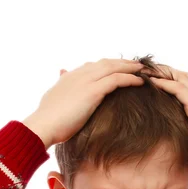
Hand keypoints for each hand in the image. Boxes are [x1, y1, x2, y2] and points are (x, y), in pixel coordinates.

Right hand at [22, 58, 144, 148]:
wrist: (44, 125)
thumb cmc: (48, 121)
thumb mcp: (53, 99)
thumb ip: (60, 86)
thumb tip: (61, 76)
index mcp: (70, 76)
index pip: (93, 65)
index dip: (108, 66)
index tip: (118, 68)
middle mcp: (79, 74)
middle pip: (106, 62)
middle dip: (122, 63)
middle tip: (136, 65)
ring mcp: (87, 81)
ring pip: (114, 67)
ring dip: (130, 67)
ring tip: (143, 70)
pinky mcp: (94, 91)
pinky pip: (117, 80)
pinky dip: (130, 79)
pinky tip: (140, 81)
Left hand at [142, 64, 187, 170]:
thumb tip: (179, 134)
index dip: (173, 78)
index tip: (156, 78)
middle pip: (184, 76)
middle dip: (165, 71)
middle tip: (147, 70)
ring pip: (180, 78)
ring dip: (162, 73)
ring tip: (144, 72)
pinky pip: (178, 89)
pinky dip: (164, 84)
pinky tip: (151, 83)